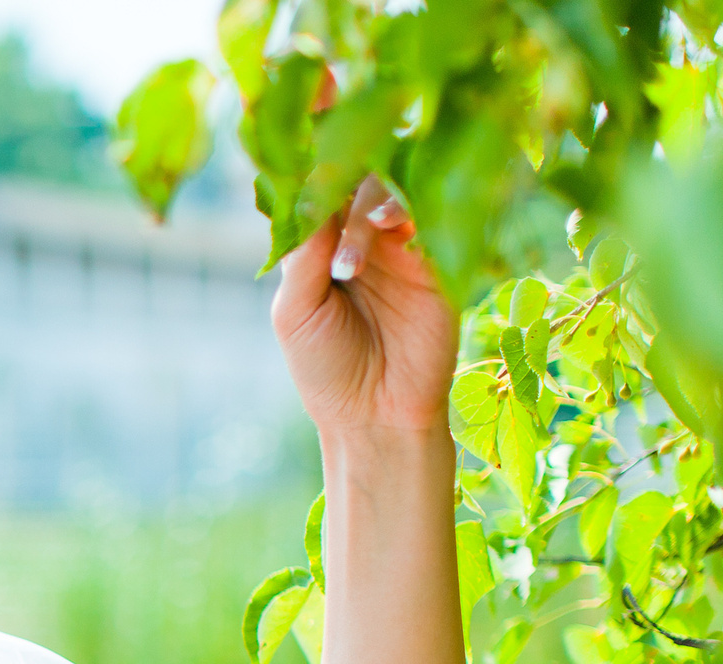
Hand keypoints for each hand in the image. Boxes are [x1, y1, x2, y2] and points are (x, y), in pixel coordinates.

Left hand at [273, 178, 461, 439]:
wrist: (377, 414)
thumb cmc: (325, 367)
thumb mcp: (297, 312)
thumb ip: (303, 256)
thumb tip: (310, 196)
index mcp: (323, 247)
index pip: (319, 192)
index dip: (313, 178)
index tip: (302, 175)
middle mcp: (363, 238)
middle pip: (358, 182)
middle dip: (341, 193)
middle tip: (327, 231)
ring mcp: (403, 246)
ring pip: (393, 193)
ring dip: (369, 208)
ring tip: (351, 261)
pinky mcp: (439, 259)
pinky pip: (435, 214)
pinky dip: (411, 208)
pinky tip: (389, 226)